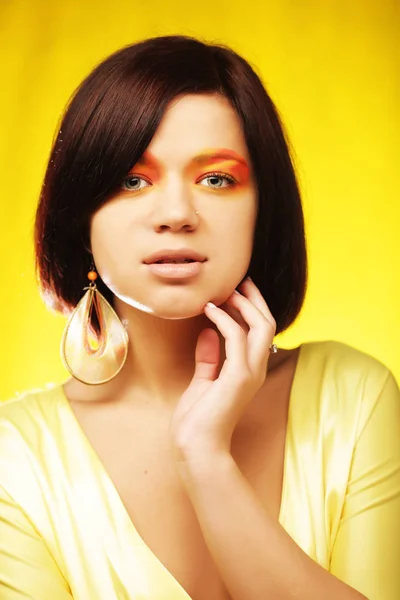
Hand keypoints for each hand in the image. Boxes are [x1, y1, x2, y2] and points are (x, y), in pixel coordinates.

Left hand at [169, 277, 276, 467]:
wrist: (196, 447)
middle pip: (267, 323)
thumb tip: (207, 332)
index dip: (252, 308)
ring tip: (226, 290)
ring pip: (261, 327)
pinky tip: (209, 310)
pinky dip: (224, 320)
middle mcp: (256, 369)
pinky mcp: (238, 377)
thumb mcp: (203, 381)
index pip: (260, 332)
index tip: (236, 290)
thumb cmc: (198, 419)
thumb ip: (208, 358)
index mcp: (249, 370)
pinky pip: (237, 339)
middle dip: (254, 299)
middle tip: (239, 281)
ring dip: (244, 305)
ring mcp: (250, 373)